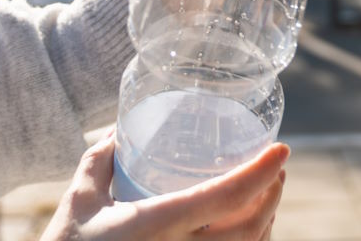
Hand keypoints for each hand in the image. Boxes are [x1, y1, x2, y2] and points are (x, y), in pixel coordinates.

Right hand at [40, 132, 287, 240]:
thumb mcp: (78, 201)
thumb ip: (102, 161)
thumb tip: (122, 130)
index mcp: (155, 226)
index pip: (224, 198)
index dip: (260, 172)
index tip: (282, 149)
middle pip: (250, 229)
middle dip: (272, 195)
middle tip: (276, 167)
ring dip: (267, 221)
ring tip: (267, 193)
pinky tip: (247, 229)